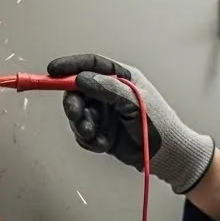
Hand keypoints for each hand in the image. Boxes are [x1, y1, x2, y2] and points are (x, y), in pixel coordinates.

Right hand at [47, 53, 214, 193]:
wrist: (167, 155)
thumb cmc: (159, 124)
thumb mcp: (134, 102)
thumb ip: (107, 89)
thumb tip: (81, 78)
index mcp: (122, 78)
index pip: (92, 64)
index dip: (70, 65)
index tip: (52, 71)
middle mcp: (110, 92)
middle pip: (78, 90)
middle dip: (74, 103)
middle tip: (76, 114)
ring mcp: (105, 112)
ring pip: (78, 113)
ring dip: (81, 124)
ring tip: (93, 134)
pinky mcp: (101, 131)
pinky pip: (83, 132)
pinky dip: (89, 139)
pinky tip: (103, 144)